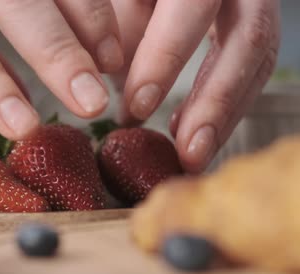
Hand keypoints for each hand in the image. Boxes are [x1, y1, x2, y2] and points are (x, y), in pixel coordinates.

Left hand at [110, 0, 280, 172]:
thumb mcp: (124, 0)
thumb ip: (120, 32)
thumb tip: (120, 96)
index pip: (190, 7)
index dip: (165, 57)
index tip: (138, 107)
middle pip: (249, 36)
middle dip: (217, 99)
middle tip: (188, 149)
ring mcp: (254, 2)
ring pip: (260, 56)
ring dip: (226, 112)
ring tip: (194, 153)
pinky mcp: (255, 23)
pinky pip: (255, 66)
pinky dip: (226, 104)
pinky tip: (194, 131)